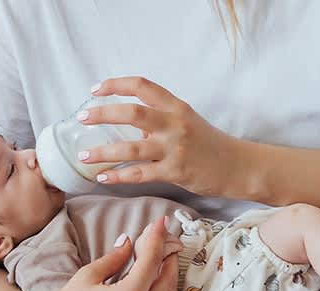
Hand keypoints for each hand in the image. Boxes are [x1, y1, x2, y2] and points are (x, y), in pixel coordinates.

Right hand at [25, 216, 180, 290]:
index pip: (152, 259)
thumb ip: (114, 258)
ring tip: (163, 266)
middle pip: (168, 279)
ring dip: (171, 281)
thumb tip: (128, 241)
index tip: (162, 221)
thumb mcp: (87, 276)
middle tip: (165, 242)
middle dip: (169, 257)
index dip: (158, 237)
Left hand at [79, 77, 243, 197]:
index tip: (95, 89)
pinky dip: (118, 176)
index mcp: (175, 106)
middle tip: (82, 117)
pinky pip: (140, 174)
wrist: (237, 166)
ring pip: (131, 148)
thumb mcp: (186, 121)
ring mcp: (175, 149)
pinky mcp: (175, 172)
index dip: (115, 85)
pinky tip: (103, 176)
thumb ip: (158, 118)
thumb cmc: (209, 144)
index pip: (142, 86)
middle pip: (132, 112)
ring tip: (83, 154)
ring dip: (103, 152)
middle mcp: (174, 124)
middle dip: (102, 114)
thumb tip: (126, 120)